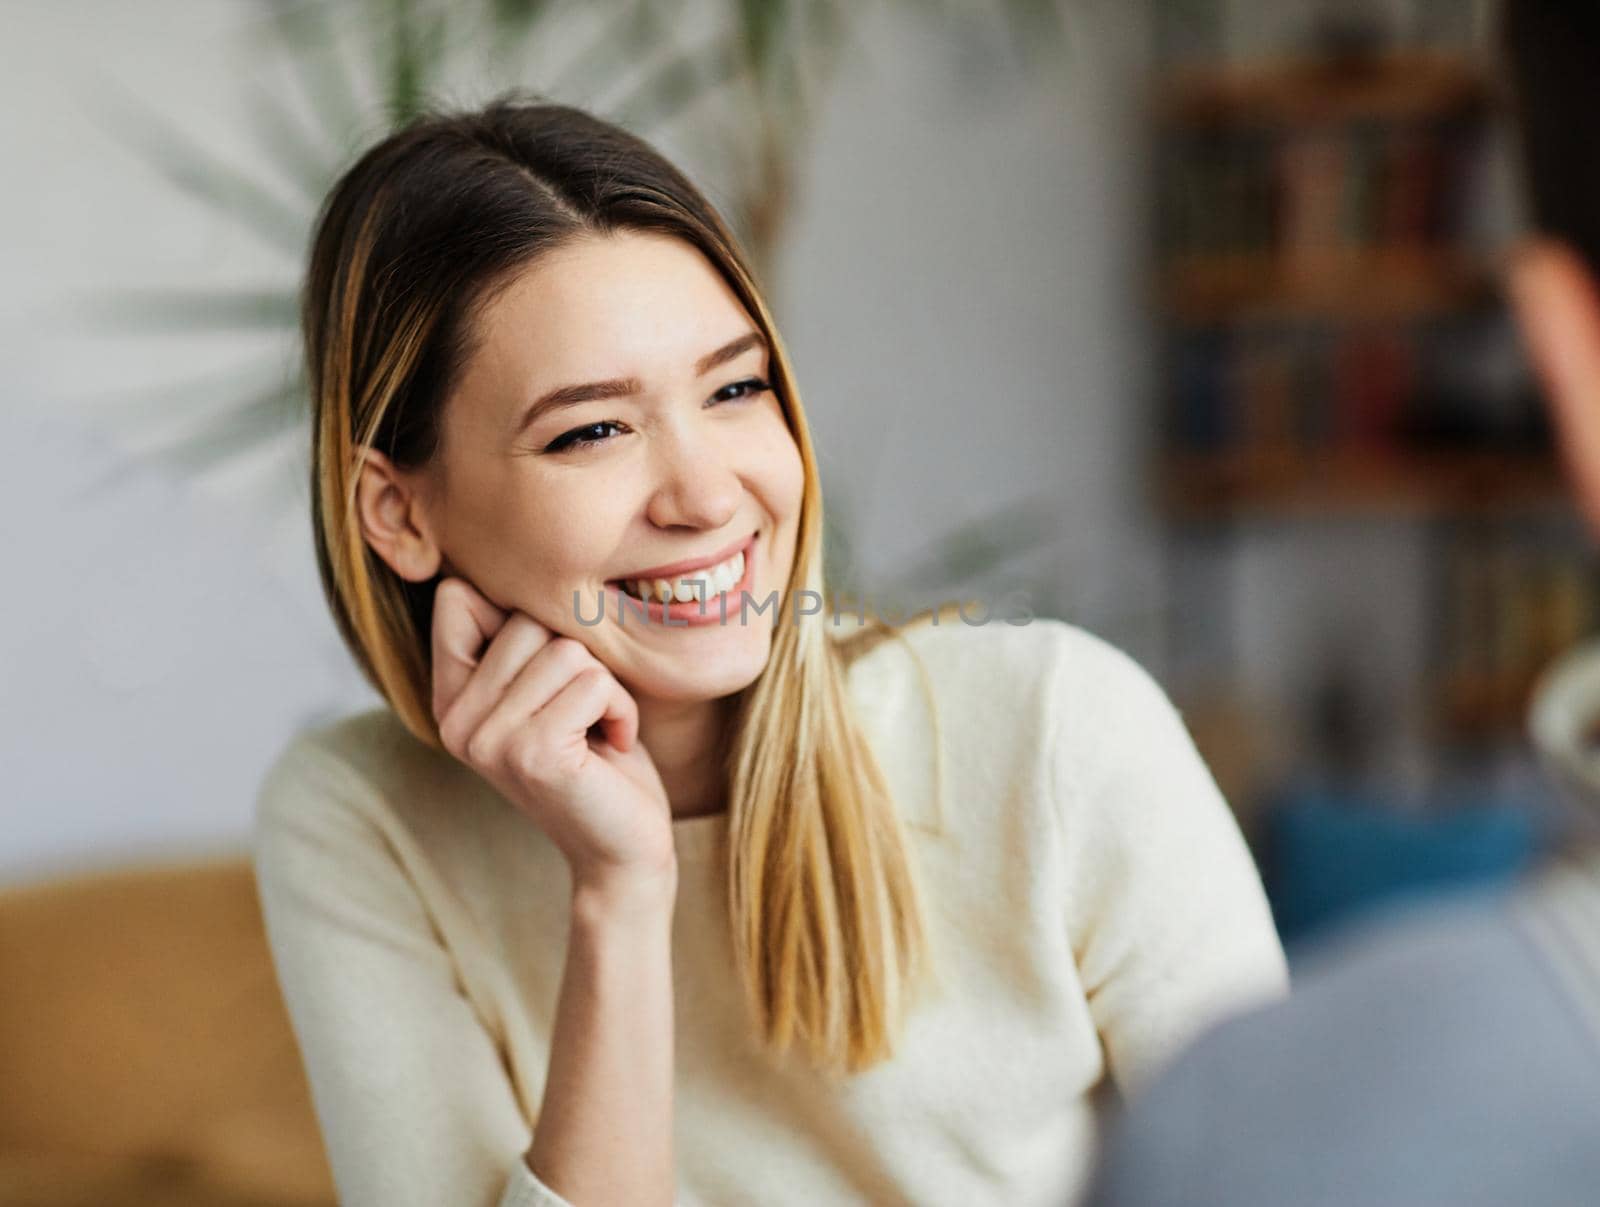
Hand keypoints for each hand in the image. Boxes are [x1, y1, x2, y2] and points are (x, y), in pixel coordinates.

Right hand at [429, 576, 674, 887]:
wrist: (622, 848)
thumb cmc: (599, 756)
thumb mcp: (550, 685)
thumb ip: (518, 636)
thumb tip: (492, 566)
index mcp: (449, 698)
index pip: (458, 598)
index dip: (524, 622)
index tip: (549, 682)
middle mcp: (454, 720)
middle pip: (526, 620)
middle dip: (579, 660)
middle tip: (584, 716)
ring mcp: (488, 739)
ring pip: (565, 650)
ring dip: (605, 688)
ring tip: (598, 731)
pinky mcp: (532, 754)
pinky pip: (593, 682)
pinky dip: (621, 710)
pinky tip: (611, 747)